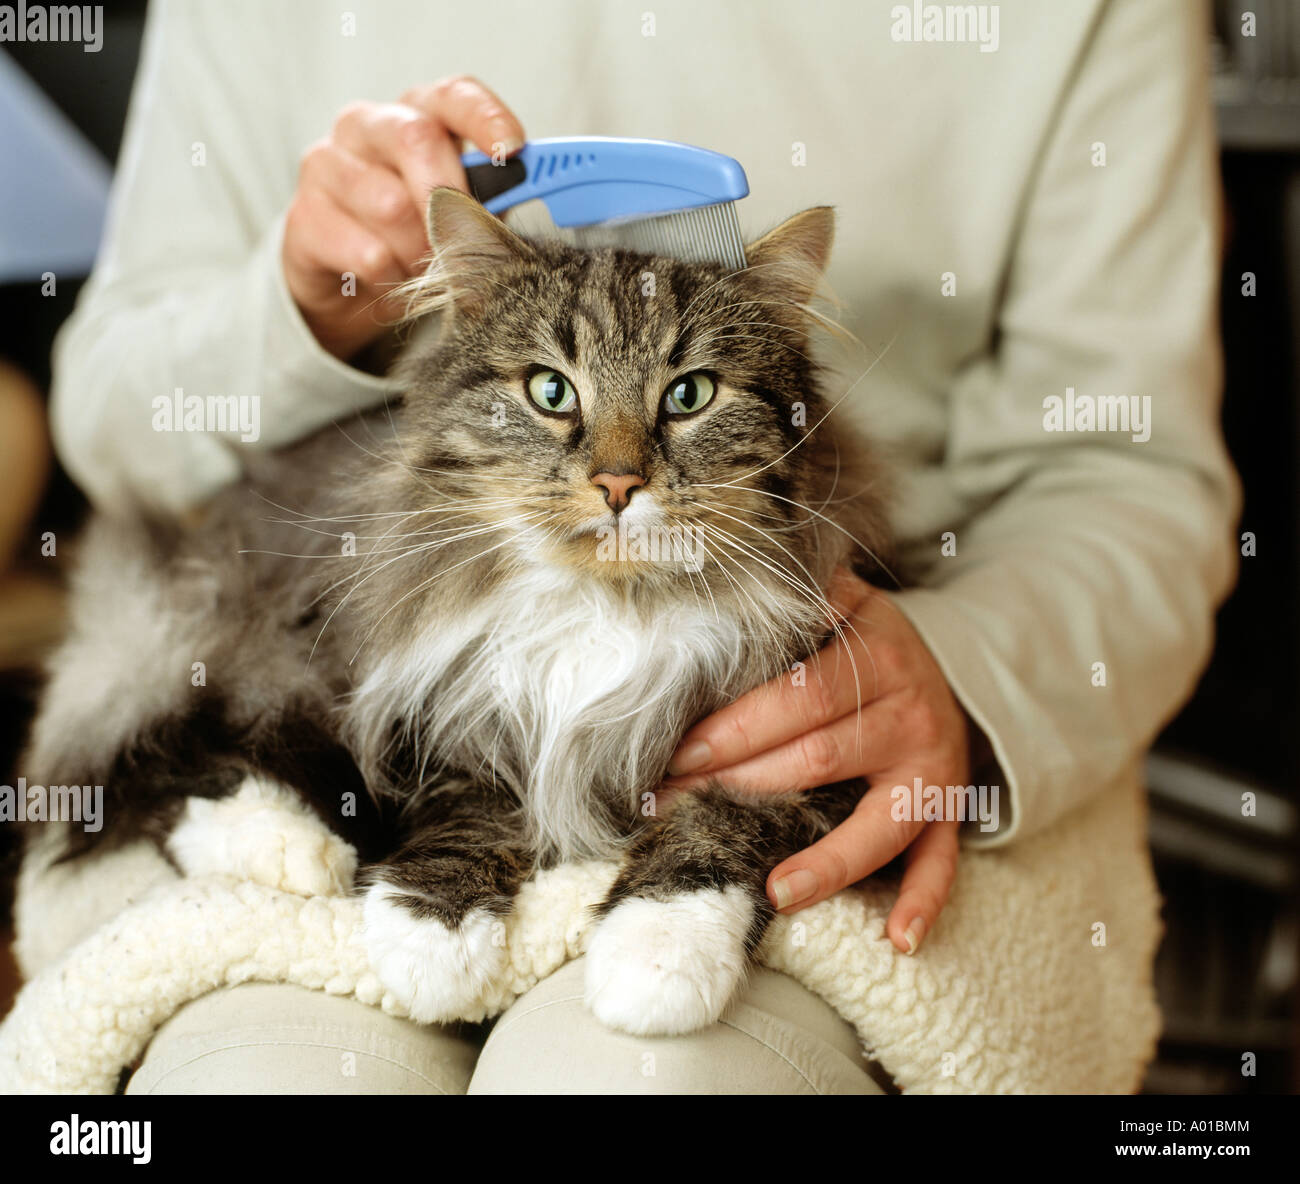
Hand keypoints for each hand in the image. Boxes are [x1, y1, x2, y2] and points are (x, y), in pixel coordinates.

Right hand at [283, 76, 524, 360]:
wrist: (348, 283)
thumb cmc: (416, 235)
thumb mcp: (462, 212)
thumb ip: (495, 197)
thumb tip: (545, 195)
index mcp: (416, 116)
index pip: (453, 96)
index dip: (486, 118)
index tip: (513, 149)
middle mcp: (368, 127)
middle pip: (416, 138)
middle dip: (450, 196)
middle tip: (464, 239)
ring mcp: (328, 167)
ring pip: (389, 201)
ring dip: (421, 248)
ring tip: (425, 267)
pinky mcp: (304, 218)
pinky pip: (363, 249)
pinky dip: (389, 274)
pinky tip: (389, 277)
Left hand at [664, 568, 968, 954]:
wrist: (947, 669)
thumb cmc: (865, 642)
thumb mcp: (840, 601)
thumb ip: (792, 595)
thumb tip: (716, 583)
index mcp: (876, 654)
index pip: (797, 696)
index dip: (735, 727)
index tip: (676, 755)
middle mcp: (909, 711)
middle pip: (821, 757)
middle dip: (742, 786)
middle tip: (677, 811)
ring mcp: (933, 768)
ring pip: (880, 821)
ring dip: (828, 860)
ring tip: (774, 891)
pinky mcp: (948, 809)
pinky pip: (942, 860)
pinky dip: (924, 901)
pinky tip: (897, 939)